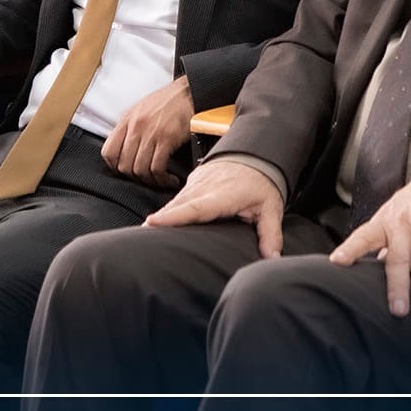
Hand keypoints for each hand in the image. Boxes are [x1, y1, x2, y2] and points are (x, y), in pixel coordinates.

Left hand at [100, 76, 192, 186]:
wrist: (190, 92)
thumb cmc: (169, 101)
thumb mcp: (142, 110)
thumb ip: (131, 128)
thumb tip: (125, 149)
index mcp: (127, 120)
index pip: (108, 152)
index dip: (115, 168)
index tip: (126, 173)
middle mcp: (136, 126)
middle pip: (124, 165)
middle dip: (135, 178)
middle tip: (147, 180)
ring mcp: (150, 133)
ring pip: (140, 169)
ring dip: (151, 182)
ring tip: (160, 182)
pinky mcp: (166, 138)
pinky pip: (157, 168)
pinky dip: (163, 179)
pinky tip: (170, 179)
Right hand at [144, 158, 284, 256]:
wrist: (257, 151)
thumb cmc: (263, 181)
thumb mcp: (271, 208)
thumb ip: (270, 234)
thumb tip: (271, 259)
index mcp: (223, 194)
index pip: (196, 208)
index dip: (174, 216)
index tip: (153, 223)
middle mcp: (205, 187)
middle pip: (178, 206)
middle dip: (159, 221)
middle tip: (139, 237)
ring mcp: (197, 182)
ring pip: (175, 201)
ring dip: (161, 217)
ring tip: (142, 234)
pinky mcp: (193, 181)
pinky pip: (177, 198)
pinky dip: (167, 210)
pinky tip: (158, 223)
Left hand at [330, 177, 410, 325]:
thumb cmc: (405, 213)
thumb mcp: (386, 222)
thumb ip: (381, 248)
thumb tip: (370, 277)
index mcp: (382, 224)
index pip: (363, 237)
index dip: (351, 249)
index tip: (338, 261)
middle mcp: (402, 225)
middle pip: (399, 259)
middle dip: (398, 286)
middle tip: (399, 311)